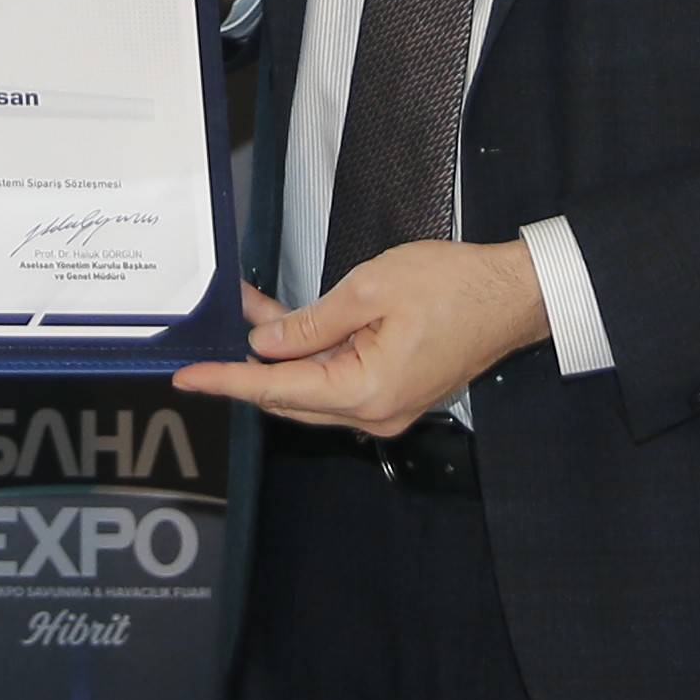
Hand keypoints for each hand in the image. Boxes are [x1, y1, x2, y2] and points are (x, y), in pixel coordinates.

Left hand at [172, 246, 547, 437]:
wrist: (512, 295)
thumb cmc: (452, 286)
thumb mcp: (368, 291)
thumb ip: (311, 323)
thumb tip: (266, 345)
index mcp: (366, 392)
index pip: (278, 391)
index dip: (228, 381)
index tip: (187, 377)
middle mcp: (375, 414)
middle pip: (293, 396)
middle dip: (251, 364)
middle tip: (214, 331)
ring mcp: (387, 408)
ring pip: (315, 388)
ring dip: (282, 355)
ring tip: (251, 311)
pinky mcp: (396, 392)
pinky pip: (340, 379)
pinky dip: (312, 356)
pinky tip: (291, 323)